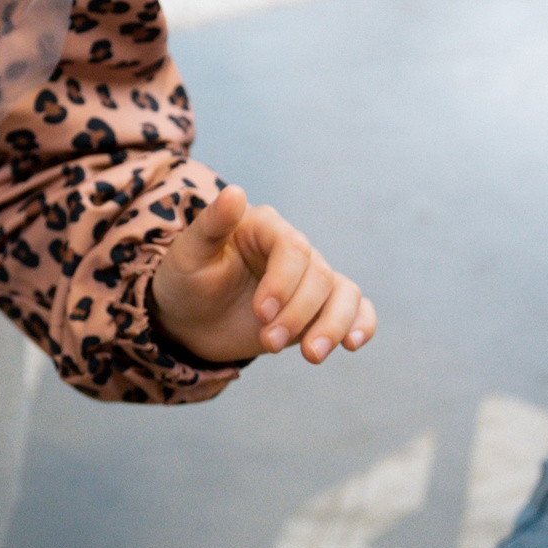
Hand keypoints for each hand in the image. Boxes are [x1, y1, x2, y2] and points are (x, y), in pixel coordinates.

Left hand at [149, 186, 377, 366]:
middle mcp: (293, 248)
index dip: (284, 283)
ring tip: (311, 355)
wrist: (189, 320)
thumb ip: (212, 224)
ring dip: (333, 326)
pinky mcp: (320, 306)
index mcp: (263, 226)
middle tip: (268, 342)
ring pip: (344, 293)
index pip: (293, 249)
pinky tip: (352, 344)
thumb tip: (236, 191)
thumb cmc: (185, 281)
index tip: (260, 313)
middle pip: (320, 276)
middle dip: (299, 314)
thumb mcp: (188, 254)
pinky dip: (362, 324)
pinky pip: (356, 308)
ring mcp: (309, 278)